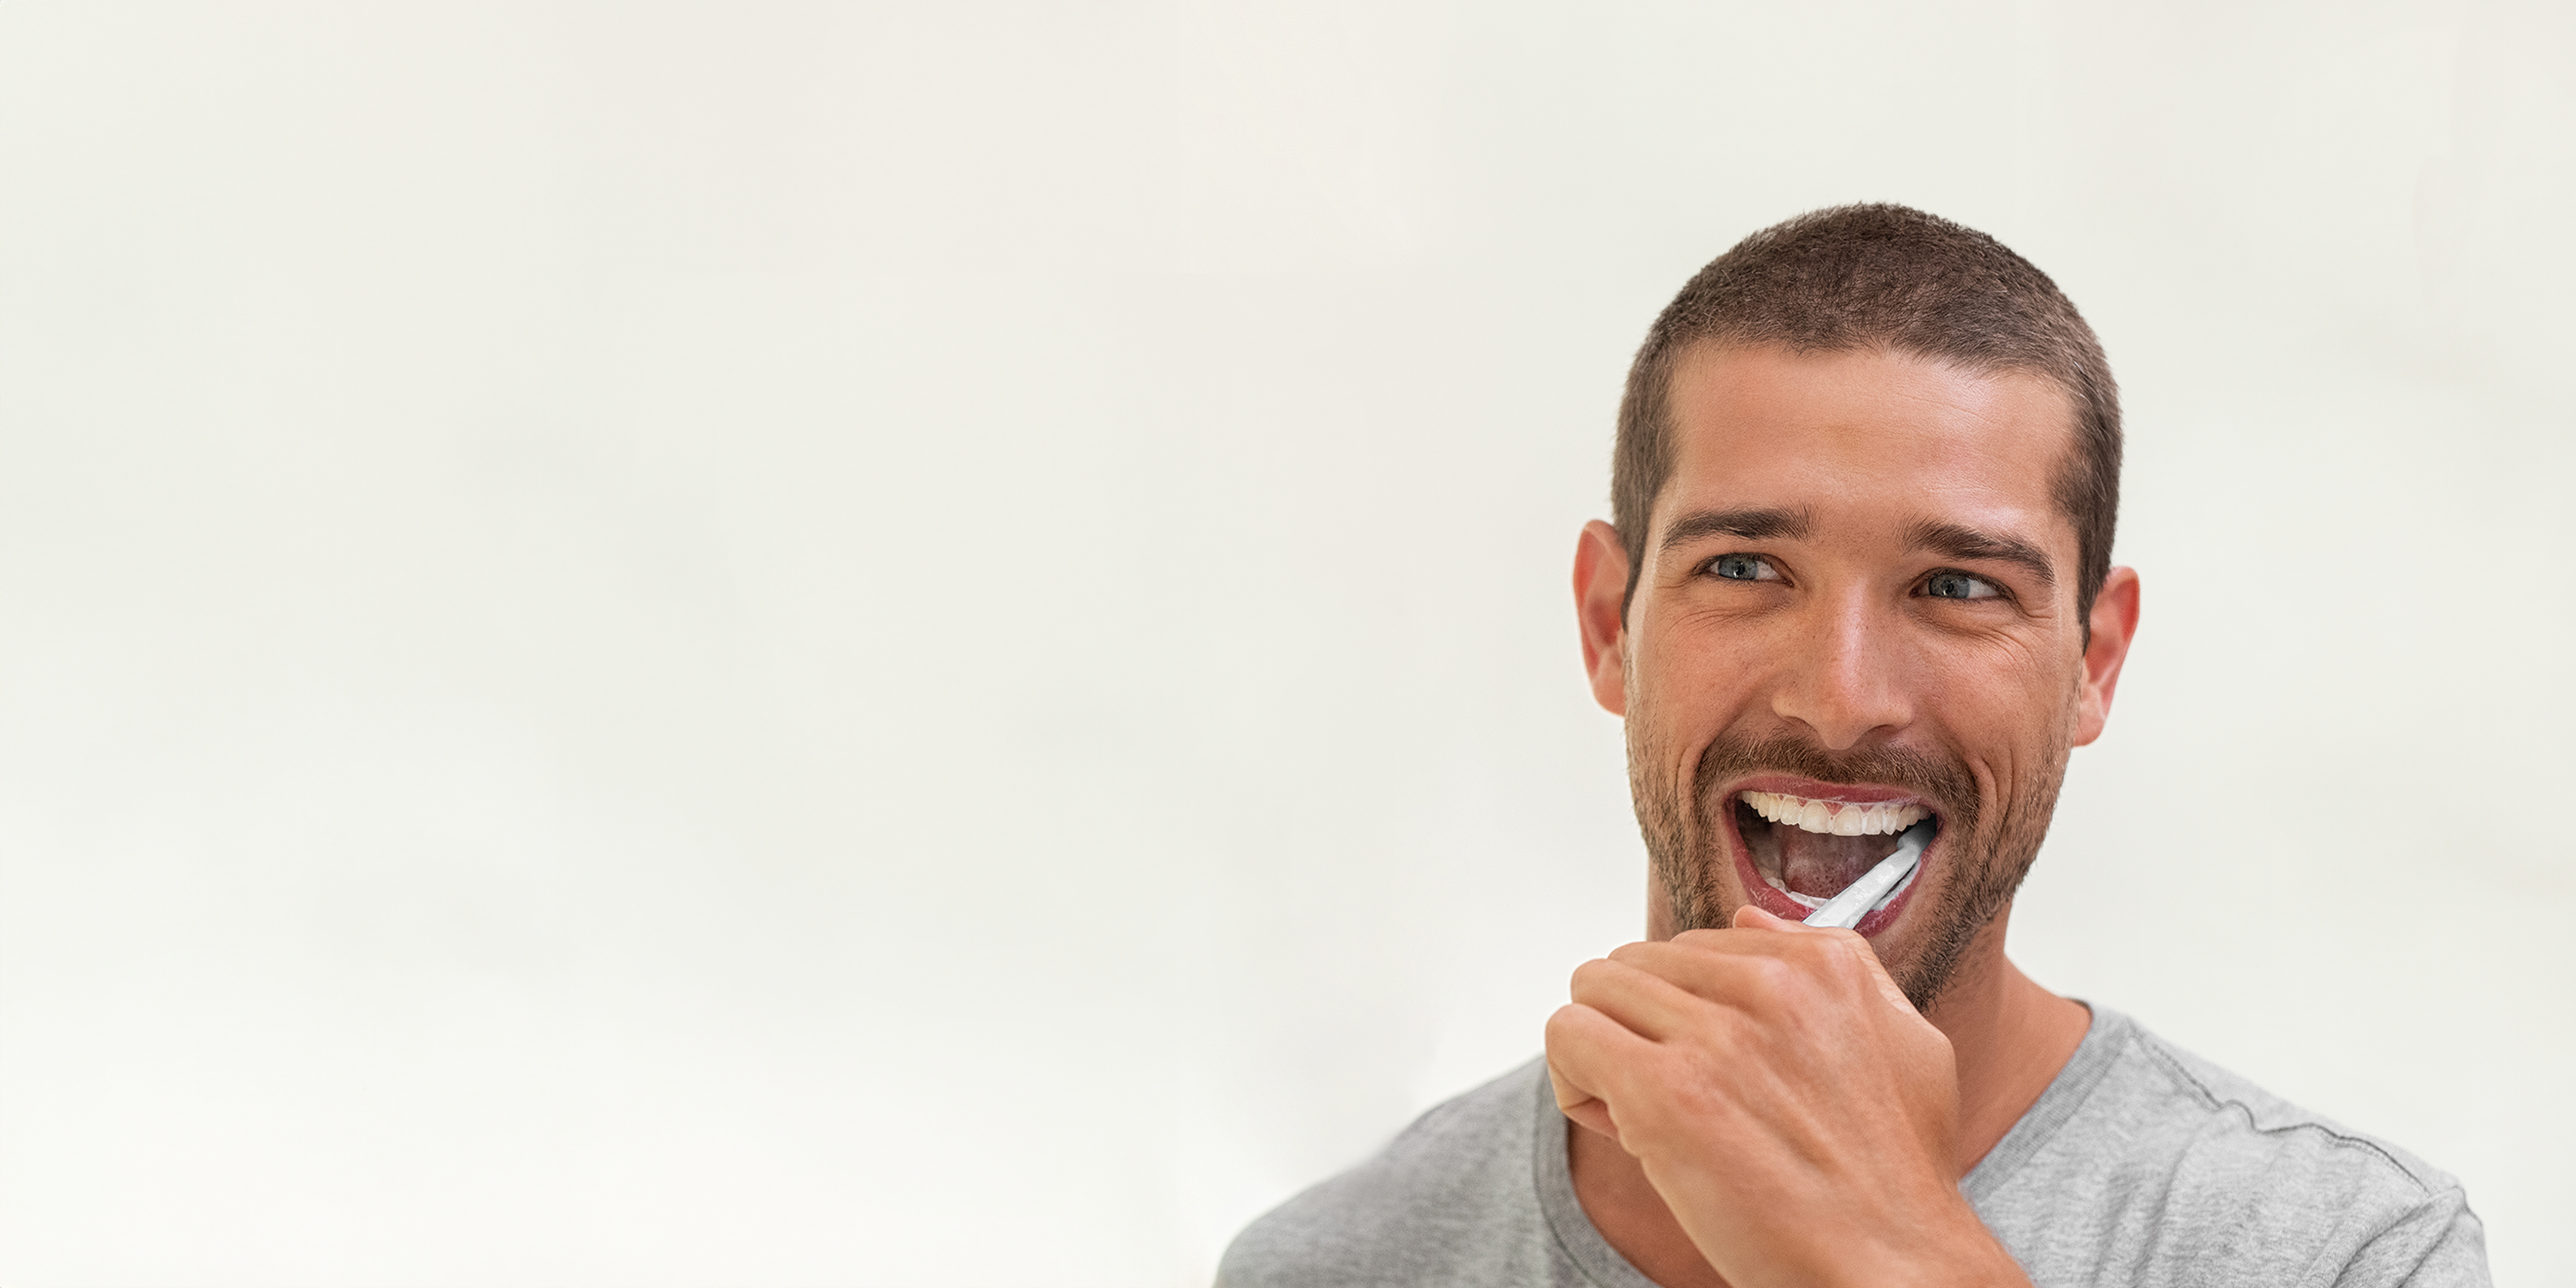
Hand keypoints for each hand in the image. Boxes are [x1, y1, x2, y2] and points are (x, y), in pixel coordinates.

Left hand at [1543, 905, 2026, 1286]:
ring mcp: (1716, 1034)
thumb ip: (1833, 968)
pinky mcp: (1665, 1090)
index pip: (1695, 945)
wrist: (1895, 1268)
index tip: (1713, 1074)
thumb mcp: (1905, 1045)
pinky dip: (1573, 1080)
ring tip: (1645, 1115)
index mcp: (1823, 964)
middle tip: (1675, 1102)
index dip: (1687, 1013)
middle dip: (1639, 1029)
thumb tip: (1746, 917)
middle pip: (1636, 963)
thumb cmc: (1894, 1178)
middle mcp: (1770, 984)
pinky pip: (1568, 1034)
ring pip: (1593, 989)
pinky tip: (1618, 1126)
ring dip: (1604, 1052)